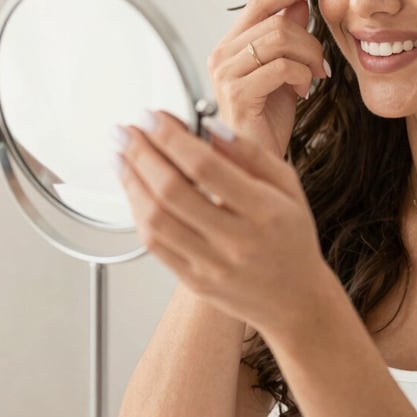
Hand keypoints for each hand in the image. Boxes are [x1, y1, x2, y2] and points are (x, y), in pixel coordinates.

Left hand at [116, 111, 329, 333]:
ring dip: (131, 181)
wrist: (295, 299)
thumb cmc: (291, 236)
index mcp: (263, 211)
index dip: (171, 137)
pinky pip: (154, 244)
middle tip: (126, 130)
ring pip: (156, 220)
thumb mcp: (286, 185)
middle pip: (172, 191)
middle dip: (141, 154)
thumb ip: (250, 153)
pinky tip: (132, 188)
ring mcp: (211, 265)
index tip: (152, 117)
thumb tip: (210, 126)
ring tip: (121, 154)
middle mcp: (236, 241)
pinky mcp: (193, 280)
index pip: (205, 167)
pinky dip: (137, 210)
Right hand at [207, 0, 332, 156]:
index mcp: (230, 46)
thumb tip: (300, 4)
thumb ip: (287, 38)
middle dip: (310, 41)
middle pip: (277, 21)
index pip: (260, 1)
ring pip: (280, 39)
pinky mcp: (236, 93)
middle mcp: (221, 55)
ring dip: (309, 59)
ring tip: (314, 79)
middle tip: (323, 66)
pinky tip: (302, 93)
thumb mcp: (285, 72)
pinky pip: (281, 66)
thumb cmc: (267, 121)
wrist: (258, 161)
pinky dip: (302, 76)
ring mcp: (225, 73)